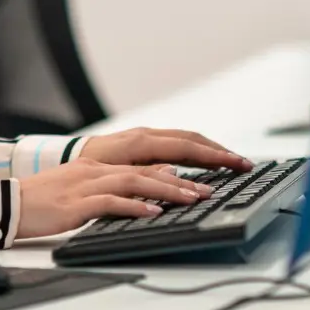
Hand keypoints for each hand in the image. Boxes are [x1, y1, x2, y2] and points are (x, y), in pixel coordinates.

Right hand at [15, 158, 215, 239]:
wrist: (7, 203)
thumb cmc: (43, 201)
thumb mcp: (81, 188)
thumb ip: (112, 186)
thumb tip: (148, 187)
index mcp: (97, 164)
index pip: (145, 162)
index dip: (177, 168)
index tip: (203, 177)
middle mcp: (95, 169)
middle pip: (147, 168)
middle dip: (181, 179)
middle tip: (209, 190)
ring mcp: (85, 184)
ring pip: (135, 181)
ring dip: (167, 190)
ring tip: (191, 200)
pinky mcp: (76, 203)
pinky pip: (111, 203)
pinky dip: (135, 207)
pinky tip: (153, 213)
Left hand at [79, 127, 251, 171]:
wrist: (65, 155)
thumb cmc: (88, 167)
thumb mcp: (117, 174)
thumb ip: (147, 174)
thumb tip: (177, 173)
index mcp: (142, 142)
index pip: (189, 147)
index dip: (216, 156)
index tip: (238, 164)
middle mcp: (146, 134)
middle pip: (192, 139)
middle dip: (220, 151)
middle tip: (245, 164)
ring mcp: (145, 136)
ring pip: (185, 139)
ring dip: (210, 149)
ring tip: (232, 162)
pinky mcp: (142, 141)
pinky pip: (176, 142)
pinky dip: (195, 150)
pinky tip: (205, 161)